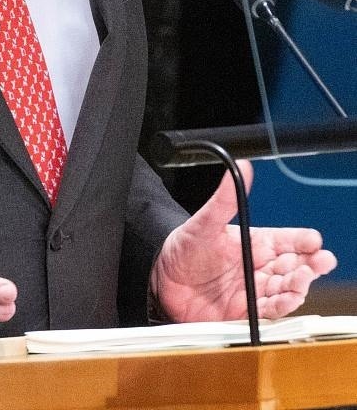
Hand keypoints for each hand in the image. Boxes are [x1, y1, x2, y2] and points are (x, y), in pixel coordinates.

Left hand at [151, 160, 336, 321]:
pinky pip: (268, 312)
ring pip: (286, 290)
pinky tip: (286, 301)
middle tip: (318, 262)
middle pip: (294, 267)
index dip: (304, 241)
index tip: (314, 240)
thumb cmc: (184, 247)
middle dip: (310, 265)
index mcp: (255, 243)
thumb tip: (241, 167)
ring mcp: (253, 290)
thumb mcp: (204, 222)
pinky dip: (280, 309)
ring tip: (301, 282)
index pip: (288, 241)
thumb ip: (224, 199)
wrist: (161, 279)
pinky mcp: (244, 313)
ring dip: (298, 287)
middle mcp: (259, 267)